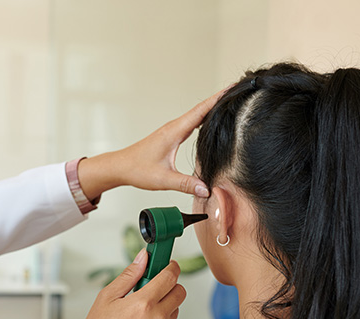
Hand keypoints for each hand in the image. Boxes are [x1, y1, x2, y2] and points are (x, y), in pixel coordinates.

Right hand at [68, 251, 185, 318]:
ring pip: (175, 309)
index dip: (171, 267)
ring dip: (165, 304)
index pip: (170, 277)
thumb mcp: (107, 297)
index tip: (168, 265)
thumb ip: (129, 275)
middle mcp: (157, 318)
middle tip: (154, 287)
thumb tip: (143, 258)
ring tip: (142, 310)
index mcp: (143, 303)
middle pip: (180, 292)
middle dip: (170, 285)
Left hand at [77, 89, 225, 199]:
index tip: (233, 87)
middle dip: (220, 98)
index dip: (218, 98)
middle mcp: (174, 127)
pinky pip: (191, 122)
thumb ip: (186, 184)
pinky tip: (211, 121)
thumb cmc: (137, 169)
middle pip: (202, 108)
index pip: (201, 111)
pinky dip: (203, 117)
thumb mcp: (163, 179)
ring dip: (212, 107)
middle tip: (238, 90)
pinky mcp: (170, 135)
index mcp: (174, 132)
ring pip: (196, 114)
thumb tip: (206, 190)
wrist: (120, 167)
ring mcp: (172, 130)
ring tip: (230, 101)